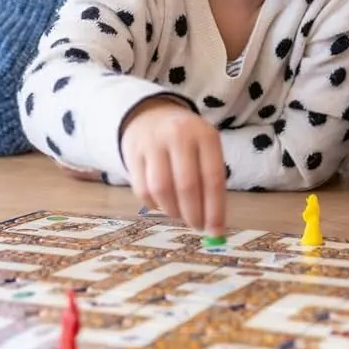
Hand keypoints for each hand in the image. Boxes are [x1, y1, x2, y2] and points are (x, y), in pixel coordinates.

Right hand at [120, 97, 226, 234]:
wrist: (150, 116)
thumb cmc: (187, 141)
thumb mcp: (206, 150)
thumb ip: (211, 182)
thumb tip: (214, 226)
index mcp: (205, 135)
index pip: (212, 178)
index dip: (215, 209)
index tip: (216, 232)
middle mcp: (179, 135)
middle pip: (187, 185)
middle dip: (193, 214)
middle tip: (197, 227)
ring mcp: (153, 142)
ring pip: (161, 190)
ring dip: (172, 211)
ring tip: (180, 213)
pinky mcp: (132, 153)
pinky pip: (142, 190)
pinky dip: (154, 205)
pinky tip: (162, 202)